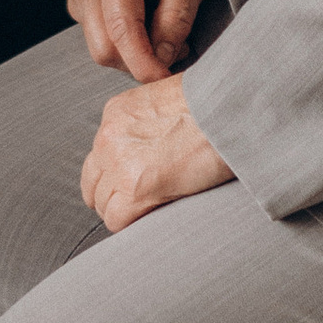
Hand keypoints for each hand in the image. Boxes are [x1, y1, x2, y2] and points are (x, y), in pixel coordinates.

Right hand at [68, 0, 214, 81]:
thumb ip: (176, 20)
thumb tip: (160, 58)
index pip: (121, 29)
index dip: (143, 63)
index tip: (165, 80)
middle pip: (104, 47)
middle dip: (139, 61)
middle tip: (175, 50)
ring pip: (100, 49)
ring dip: (134, 55)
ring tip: (164, 34)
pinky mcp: (80, 3)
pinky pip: (98, 40)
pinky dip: (125, 46)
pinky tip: (145, 27)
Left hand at [80, 72, 232, 231]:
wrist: (228, 113)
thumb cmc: (212, 104)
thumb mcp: (166, 99)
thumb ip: (146, 122)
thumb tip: (151, 143)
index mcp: (116, 113)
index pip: (99, 155)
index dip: (113, 173)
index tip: (127, 182)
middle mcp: (110, 137)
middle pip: (93, 181)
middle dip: (112, 195)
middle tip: (135, 202)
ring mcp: (119, 164)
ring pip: (102, 204)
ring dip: (123, 211)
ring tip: (149, 210)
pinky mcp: (135, 189)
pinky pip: (116, 220)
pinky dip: (131, 223)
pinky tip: (151, 215)